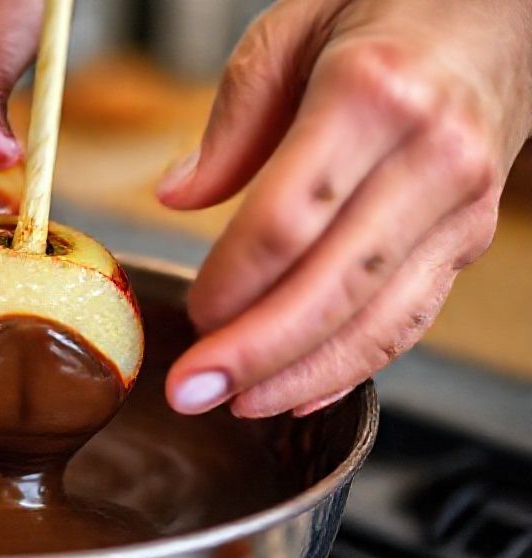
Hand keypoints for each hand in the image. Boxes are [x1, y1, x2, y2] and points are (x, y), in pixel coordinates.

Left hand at [157, 0, 531, 417]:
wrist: (495, 15)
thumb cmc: (383, 13)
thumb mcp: (292, 30)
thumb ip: (232, 119)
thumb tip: (175, 196)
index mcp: (372, 95)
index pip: (290, 216)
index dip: (234, 279)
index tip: (190, 312)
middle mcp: (429, 158)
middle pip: (333, 283)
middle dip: (256, 351)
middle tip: (191, 392)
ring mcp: (459, 207)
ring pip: (377, 316)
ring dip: (300, 374)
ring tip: (235, 404)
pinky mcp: (466, 240)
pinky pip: (409, 319)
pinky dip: (352, 364)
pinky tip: (298, 392)